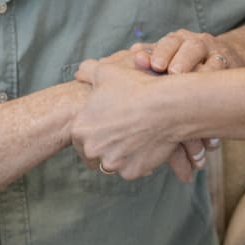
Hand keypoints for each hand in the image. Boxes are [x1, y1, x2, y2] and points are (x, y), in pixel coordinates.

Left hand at [82, 31, 226, 180]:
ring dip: (120, 153)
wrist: (166, 106)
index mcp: (80, 128)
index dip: (94, 128)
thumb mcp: (106, 71)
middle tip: (122, 130)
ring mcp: (112, 163)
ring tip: (136, 136)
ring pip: (112, 161)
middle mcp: (92, 149)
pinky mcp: (131, 172)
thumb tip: (79, 73)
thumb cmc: (135, 87)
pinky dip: (137, 160)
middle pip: (94, 151)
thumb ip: (86, 71)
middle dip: (105, 143)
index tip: (107, 123)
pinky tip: (147, 145)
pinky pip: (131, 169)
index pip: (79, 136)